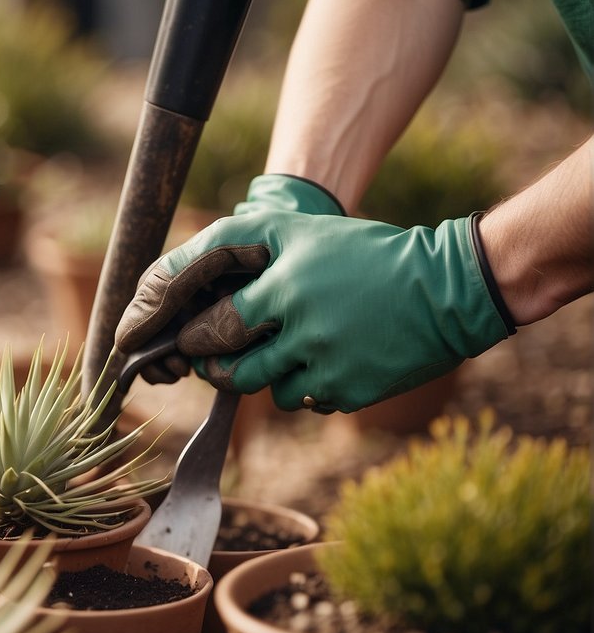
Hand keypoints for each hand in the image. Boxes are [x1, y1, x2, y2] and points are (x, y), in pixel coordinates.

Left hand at [116, 176, 513, 411]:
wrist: (448, 289)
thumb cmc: (366, 254)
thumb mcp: (303, 232)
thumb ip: (243, 245)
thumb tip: (185, 275)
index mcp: (287, 284)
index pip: (217, 322)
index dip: (194, 336)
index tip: (184, 340)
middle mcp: (304, 327)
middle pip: (233, 367)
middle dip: (213, 366)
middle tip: (208, 361)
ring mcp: (328, 363)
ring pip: (266, 389)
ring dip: (263, 377)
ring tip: (273, 357)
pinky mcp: (351, 391)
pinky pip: (306, 401)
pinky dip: (305, 388)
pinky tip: (323, 363)